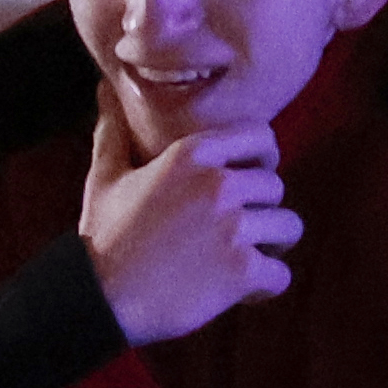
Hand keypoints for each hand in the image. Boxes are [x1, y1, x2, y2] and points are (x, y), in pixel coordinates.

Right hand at [83, 98, 302, 344]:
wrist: (98, 297)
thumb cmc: (103, 237)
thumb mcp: (105, 177)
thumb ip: (114, 130)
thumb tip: (106, 89)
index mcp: (191, 155)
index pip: (261, 135)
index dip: (264, 157)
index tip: (253, 177)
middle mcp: (218, 184)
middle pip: (275, 186)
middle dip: (262, 209)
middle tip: (240, 231)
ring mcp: (233, 228)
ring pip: (288, 227)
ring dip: (271, 246)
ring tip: (247, 259)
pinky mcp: (242, 271)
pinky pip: (281, 274)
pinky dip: (266, 286)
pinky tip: (243, 291)